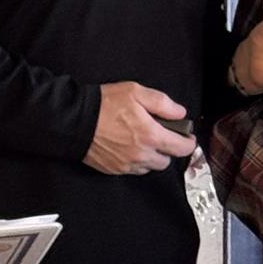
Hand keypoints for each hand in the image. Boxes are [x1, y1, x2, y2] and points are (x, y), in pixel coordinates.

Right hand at [83, 82, 197, 175]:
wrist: (74, 121)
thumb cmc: (104, 105)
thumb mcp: (135, 92)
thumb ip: (162, 103)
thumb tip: (180, 113)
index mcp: (151, 136)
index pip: (182, 148)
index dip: (188, 142)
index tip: (187, 136)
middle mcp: (142, 155)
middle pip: (166, 161)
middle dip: (167, 149)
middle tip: (160, 135)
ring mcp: (127, 165)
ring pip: (150, 167)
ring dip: (152, 157)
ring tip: (143, 141)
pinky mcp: (114, 169)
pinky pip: (133, 170)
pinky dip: (136, 162)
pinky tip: (129, 148)